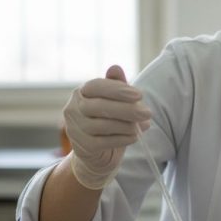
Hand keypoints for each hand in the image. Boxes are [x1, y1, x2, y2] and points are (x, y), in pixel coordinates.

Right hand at [63, 65, 151, 189]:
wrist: (98, 153)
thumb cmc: (109, 121)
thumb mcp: (116, 101)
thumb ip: (117, 85)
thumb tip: (115, 67)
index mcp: (81, 92)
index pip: (96, 86)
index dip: (117, 89)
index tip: (139, 95)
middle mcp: (73, 109)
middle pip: (99, 106)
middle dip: (126, 109)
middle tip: (147, 113)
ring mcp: (75, 129)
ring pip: (102, 125)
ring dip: (126, 125)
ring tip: (141, 126)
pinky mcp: (82, 147)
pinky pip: (104, 142)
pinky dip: (122, 139)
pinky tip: (134, 137)